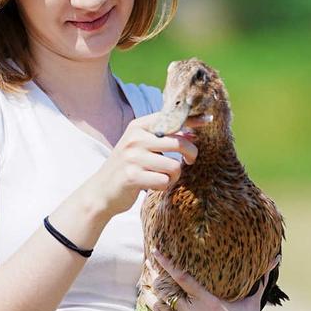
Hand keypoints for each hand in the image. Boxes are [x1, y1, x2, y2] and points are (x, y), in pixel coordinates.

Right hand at [90, 113, 205, 218]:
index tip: (209, 121)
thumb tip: (192, 134)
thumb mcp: (142, 147)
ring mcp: (132, 157)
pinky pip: (164, 182)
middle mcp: (135, 138)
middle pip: (178, 143)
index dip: (192, 120)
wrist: (100, 191)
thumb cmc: (127, 168)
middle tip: (191, 161)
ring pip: (174, 166)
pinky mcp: (132, 176)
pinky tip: (153, 186)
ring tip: (163, 178)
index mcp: (138, 126)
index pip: (171, 119)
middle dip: (191, 154)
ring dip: (174, 176)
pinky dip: (164, 187)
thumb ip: (164, 139)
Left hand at [139, 248, 278, 310]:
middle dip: (154, 280)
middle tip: (146, 269)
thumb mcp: (252, 305)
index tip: (155, 252)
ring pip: (158, 310)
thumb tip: (275, 259)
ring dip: (150, 299)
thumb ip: (258, 281)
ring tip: (144, 289)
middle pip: (165, 293)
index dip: (166, 263)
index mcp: (209, 301)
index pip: (182, 277)